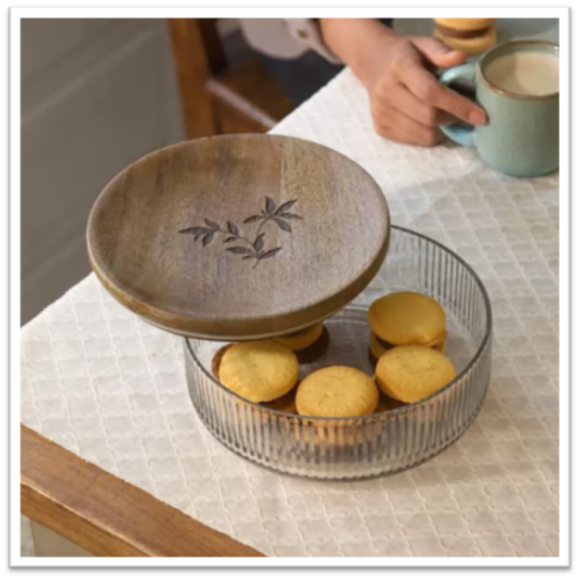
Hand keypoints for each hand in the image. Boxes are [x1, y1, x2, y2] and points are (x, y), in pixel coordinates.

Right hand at [320, 20, 486, 146]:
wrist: (373, 65)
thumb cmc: (406, 54)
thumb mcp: (424, 43)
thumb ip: (442, 52)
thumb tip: (461, 59)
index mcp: (399, 68)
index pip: (431, 93)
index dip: (457, 106)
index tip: (480, 116)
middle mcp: (386, 93)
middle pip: (428, 117)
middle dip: (453, 118)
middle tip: (465, 113)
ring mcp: (381, 114)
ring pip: (423, 134)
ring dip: (443, 129)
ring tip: (449, 117)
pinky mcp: (380, 129)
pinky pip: (414, 141)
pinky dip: (430, 135)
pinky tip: (432, 123)